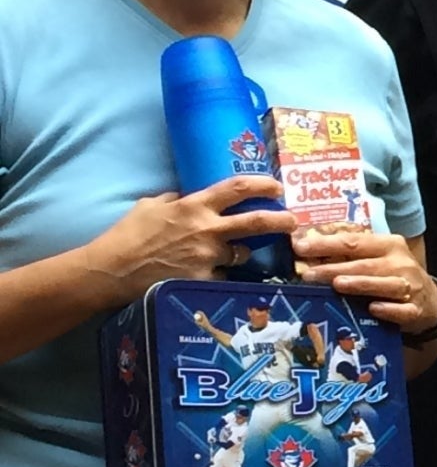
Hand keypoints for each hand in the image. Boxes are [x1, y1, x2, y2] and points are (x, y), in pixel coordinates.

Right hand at [89, 177, 297, 299]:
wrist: (112, 270)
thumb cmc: (127, 234)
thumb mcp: (151, 205)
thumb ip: (176, 199)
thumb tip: (188, 196)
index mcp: (195, 206)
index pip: (238, 188)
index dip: (263, 185)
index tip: (277, 187)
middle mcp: (208, 230)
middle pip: (257, 222)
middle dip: (281, 221)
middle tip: (294, 222)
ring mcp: (208, 258)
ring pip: (241, 255)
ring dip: (241, 255)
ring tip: (234, 256)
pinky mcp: (203, 281)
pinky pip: (221, 278)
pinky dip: (218, 277)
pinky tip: (206, 277)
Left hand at [292, 224, 436, 331]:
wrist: (429, 301)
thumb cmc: (393, 276)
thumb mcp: (378, 259)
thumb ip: (350, 256)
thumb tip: (308, 252)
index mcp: (389, 245)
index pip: (355, 242)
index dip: (327, 244)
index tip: (300, 247)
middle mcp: (401, 263)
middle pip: (365, 264)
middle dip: (335, 268)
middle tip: (309, 274)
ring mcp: (410, 287)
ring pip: (384, 285)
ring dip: (361, 284)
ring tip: (338, 285)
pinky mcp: (415, 310)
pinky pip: (402, 310)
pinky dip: (388, 309)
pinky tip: (373, 308)